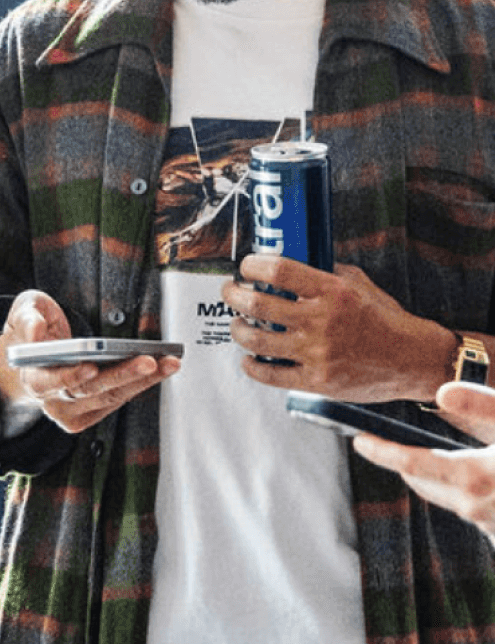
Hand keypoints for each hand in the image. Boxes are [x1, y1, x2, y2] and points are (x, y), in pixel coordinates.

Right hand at [0, 289, 179, 435]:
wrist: (33, 357)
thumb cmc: (31, 332)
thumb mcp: (23, 313)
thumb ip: (27, 319)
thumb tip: (35, 332)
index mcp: (32, 377)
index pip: (50, 382)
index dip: (70, 376)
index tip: (90, 367)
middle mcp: (52, 401)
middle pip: (90, 392)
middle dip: (122, 375)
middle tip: (148, 361)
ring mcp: (73, 410)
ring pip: (111, 398)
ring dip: (142, 381)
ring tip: (167, 362)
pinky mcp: (92, 412)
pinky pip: (119, 400)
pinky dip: (141, 385)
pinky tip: (161, 368)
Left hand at [222, 257, 455, 401]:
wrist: (413, 360)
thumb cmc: (387, 320)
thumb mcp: (360, 284)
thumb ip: (326, 272)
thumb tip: (293, 261)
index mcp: (333, 291)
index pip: (278, 270)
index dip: (252, 266)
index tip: (246, 267)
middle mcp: (322, 321)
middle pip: (259, 303)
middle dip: (234, 295)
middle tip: (231, 292)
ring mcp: (318, 353)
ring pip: (258, 339)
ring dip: (238, 329)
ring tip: (237, 323)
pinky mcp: (318, 381)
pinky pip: (271, 374)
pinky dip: (252, 366)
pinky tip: (249, 358)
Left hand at [353, 381, 494, 542]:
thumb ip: (480, 405)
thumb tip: (441, 393)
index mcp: (474, 477)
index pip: (411, 463)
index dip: (381, 450)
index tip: (359, 439)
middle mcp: (475, 508)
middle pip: (421, 483)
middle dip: (404, 462)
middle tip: (389, 442)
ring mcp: (489, 527)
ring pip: (445, 498)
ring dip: (436, 479)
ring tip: (431, 458)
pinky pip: (472, 513)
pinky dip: (466, 495)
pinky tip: (478, 483)